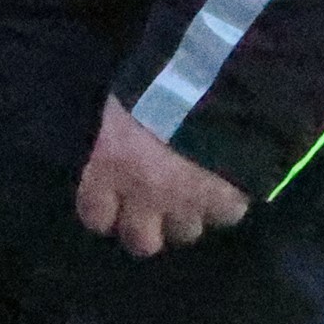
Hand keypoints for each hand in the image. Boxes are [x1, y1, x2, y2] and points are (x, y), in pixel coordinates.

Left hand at [73, 97, 248, 257]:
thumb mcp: (125, 101)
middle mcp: (146, 197)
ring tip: (193, 196)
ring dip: (187, 215)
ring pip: (186, 232)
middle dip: (145, 230)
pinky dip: (225, 203)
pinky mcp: (228, 204)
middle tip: (153, 211)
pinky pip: (225, 216)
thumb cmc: (157, 81)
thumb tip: (120, 137)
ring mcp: (189, 206)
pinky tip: (228, 185)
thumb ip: (120, 132)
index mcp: (112, 168)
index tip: (108, 206)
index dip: (102, 212)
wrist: (216, 89)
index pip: (94, 214)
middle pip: (141, 242)